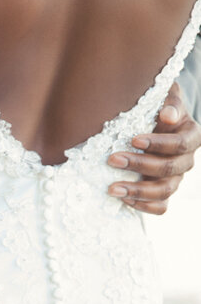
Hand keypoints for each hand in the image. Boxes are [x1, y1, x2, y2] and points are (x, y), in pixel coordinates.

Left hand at [107, 83, 200, 214]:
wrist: (154, 121)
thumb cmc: (157, 106)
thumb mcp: (165, 96)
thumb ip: (169, 102)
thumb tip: (168, 115)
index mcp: (191, 135)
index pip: (180, 143)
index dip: (158, 143)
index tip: (134, 139)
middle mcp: (187, 159)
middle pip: (169, 168)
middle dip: (140, 164)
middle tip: (113, 160)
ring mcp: (176, 178)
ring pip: (164, 191)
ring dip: (137, 191)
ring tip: (112, 188)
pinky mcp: (164, 192)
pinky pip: (161, 207)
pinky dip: (143, 206)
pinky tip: (123, 200)